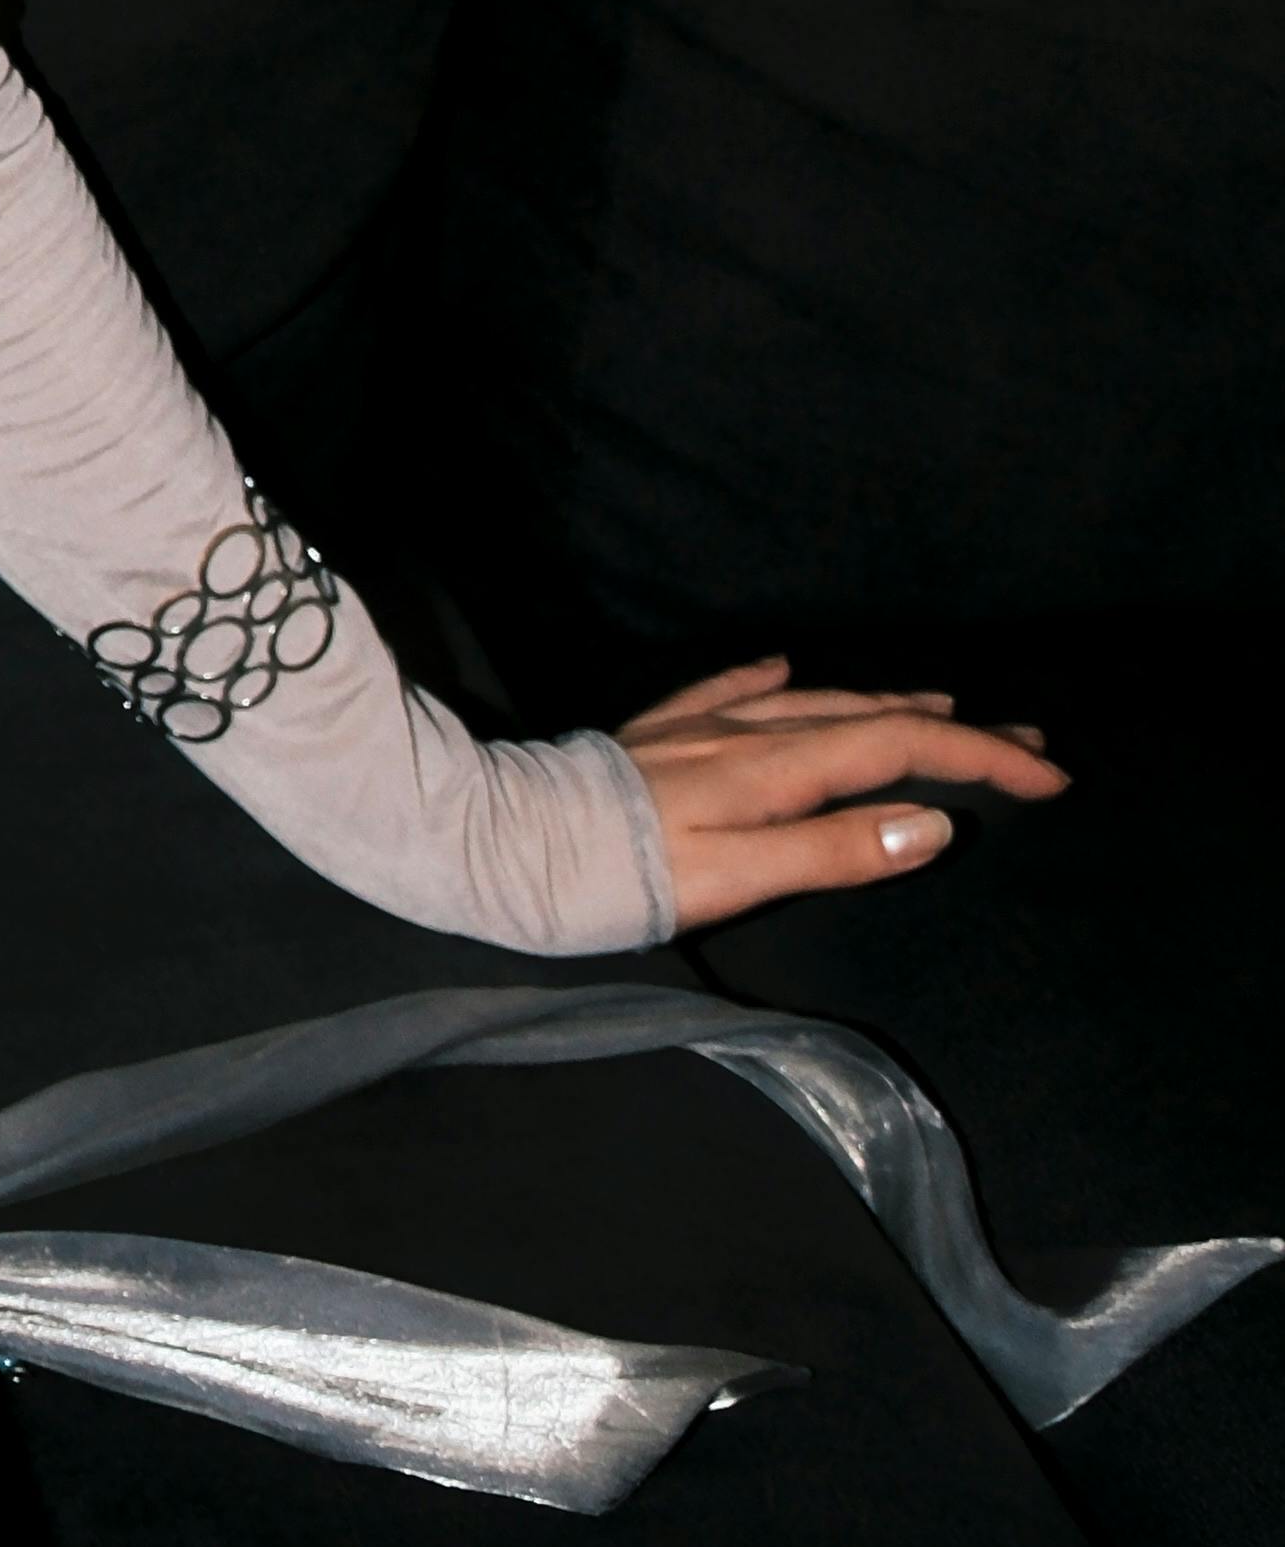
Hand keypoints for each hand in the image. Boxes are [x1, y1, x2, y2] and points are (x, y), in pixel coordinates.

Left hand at [624, 654, 1065, 931]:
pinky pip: (732, 692)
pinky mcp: (653, 734)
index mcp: (776, 768)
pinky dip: (774, 681)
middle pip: (871, 718)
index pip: (903, 749)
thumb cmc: (614, 878)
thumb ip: (834, 851)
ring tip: (937, 707)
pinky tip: (781, 667)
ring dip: (885, 705)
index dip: (983, 760)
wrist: (497, 844)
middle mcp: (745, 732)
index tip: (1049, 776)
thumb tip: (933, 824)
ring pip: (814, 701)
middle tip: (1027, 741)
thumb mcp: (734, 879)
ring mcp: (698, 728)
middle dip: (956, 730)